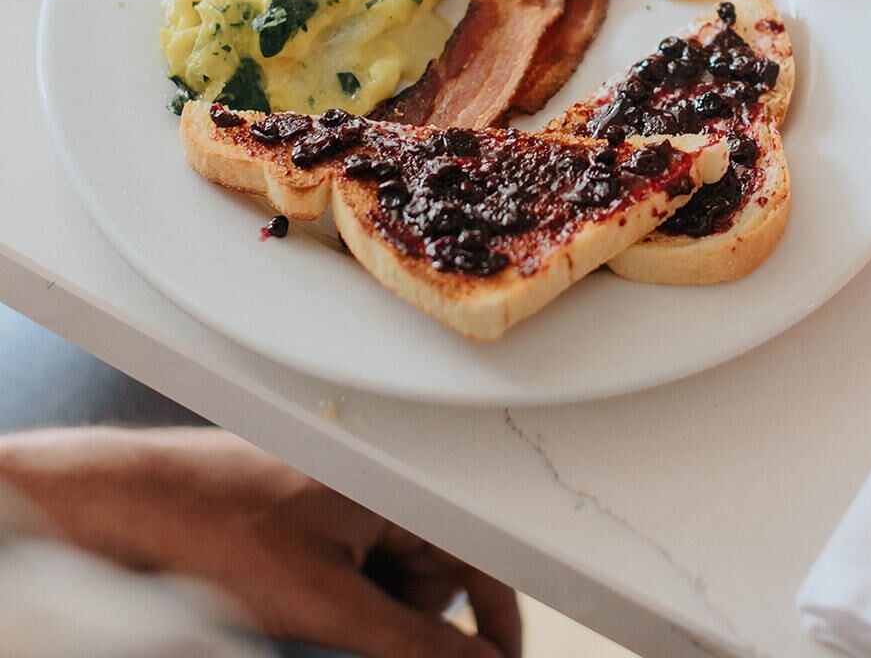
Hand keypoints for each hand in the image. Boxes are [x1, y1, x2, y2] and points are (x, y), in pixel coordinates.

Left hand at [0, 427, 520, 657]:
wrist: (121, 509)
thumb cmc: (210, 530)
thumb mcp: (325, 605)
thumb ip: (413, 643)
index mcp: (387, 486)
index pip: (474, 554)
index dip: (492, 620)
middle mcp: (363, 487)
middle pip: (426, 578)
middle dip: (409, 626)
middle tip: (350, 640)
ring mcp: (324, 502)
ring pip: (379, 584)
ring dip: (361, 622)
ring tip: (302, 627)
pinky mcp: (290, 520)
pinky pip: (336, 577)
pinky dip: (327, 610)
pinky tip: (285, 623)